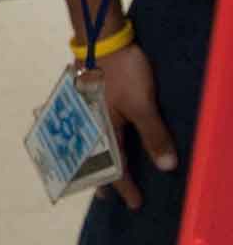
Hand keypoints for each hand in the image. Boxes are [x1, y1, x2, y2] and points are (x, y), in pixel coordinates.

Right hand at [92, 42, 178, 209]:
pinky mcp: (80, 99)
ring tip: (89, 171)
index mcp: (102, 131)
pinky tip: (79, 136)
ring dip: (88, 160)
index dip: (126, 186)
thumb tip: (167, 167)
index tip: (134, 203)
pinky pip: (79, 127)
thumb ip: (154, 136)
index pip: (114, 167)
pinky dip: (80, 138)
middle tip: (103, 197)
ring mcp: (81, 112)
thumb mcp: (143, 105)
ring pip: (84, 143)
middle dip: (99, 179)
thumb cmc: (123, 74)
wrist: (101, 40)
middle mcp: (88, 125)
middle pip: (92, 159)